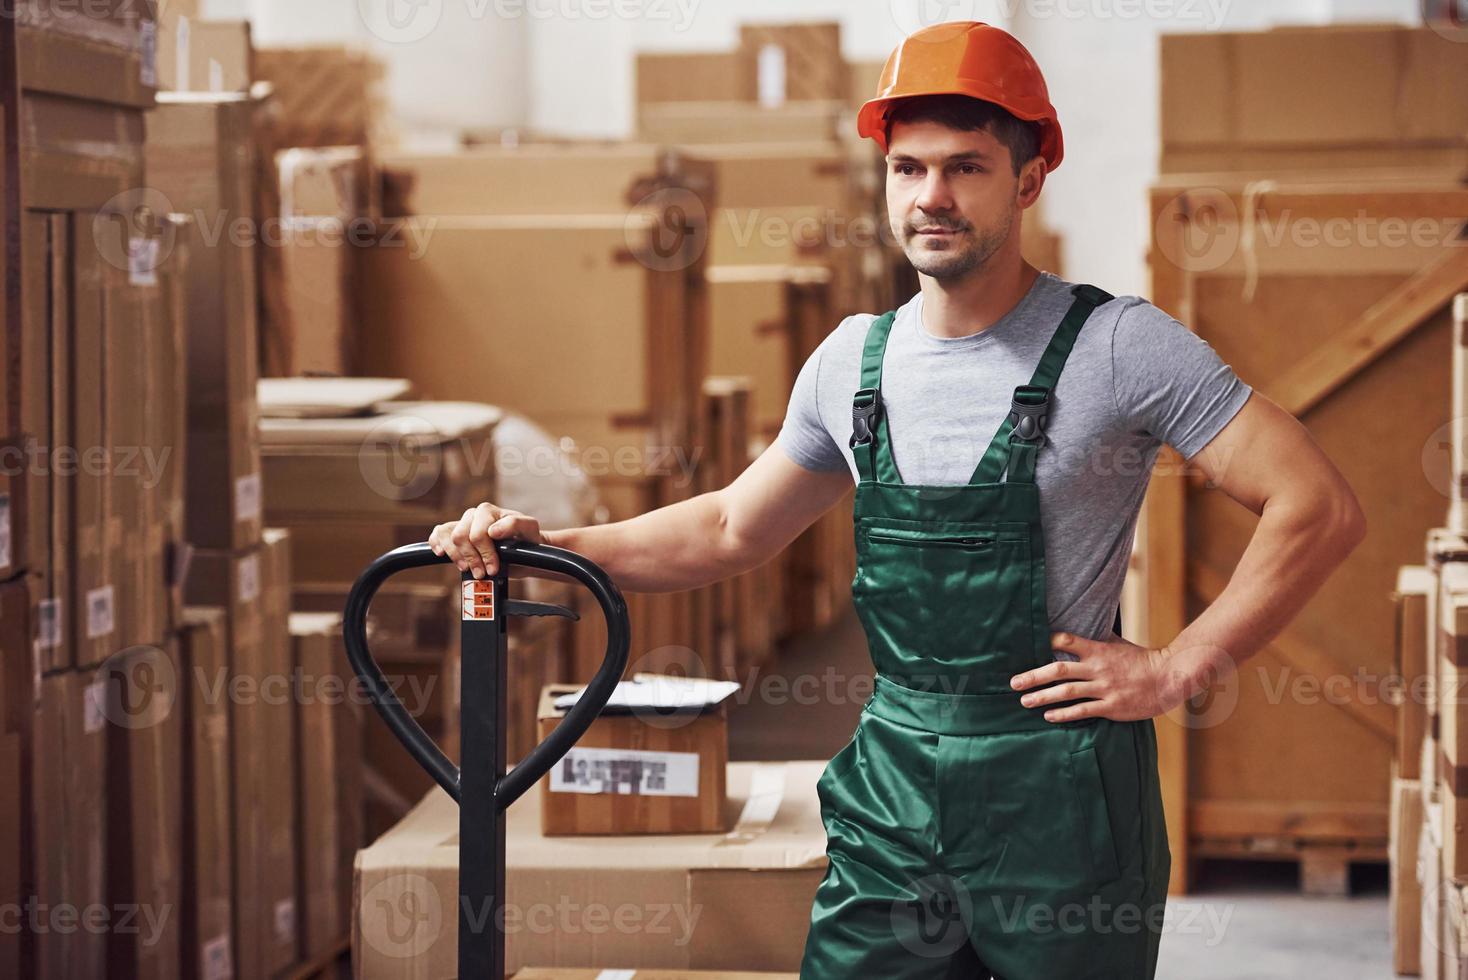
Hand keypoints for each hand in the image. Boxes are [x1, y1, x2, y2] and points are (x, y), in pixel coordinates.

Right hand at [428, 502, 542, 578]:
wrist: (522, 550)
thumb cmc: (526, 538)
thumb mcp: (529, 529)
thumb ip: (514, 524)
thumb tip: (492, 530)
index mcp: (488, 511)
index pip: (477, 533)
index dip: (484, 554)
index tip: (493, 568)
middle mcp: (473, 515)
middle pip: (460, 537)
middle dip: (471, 559)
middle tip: (483, 573)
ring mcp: (463, 524)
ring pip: (446, 536)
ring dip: (456, 557)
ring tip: (468, 569)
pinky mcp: (455, 534)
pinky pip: (438, 534)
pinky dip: (437, 544)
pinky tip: (442, 554)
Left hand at [1009, 632, 1202, 722]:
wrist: (1168, 678)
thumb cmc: (1141, 660)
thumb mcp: (1118, 644)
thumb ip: (1098, 639)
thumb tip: (1080, 627)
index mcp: (1098, 650)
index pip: (1066, 640)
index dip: (1047, 641)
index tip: (1029, 645)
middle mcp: (1098, 668)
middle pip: (1058, 670)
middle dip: (1033, 676)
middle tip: (1014, 682)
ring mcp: (1104, 688)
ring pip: (1066, 692)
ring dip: (1043, 697)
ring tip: (1025, 701)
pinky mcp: (1111, 707)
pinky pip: (1083, 711)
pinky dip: (1064, 713)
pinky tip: (1048, 716)